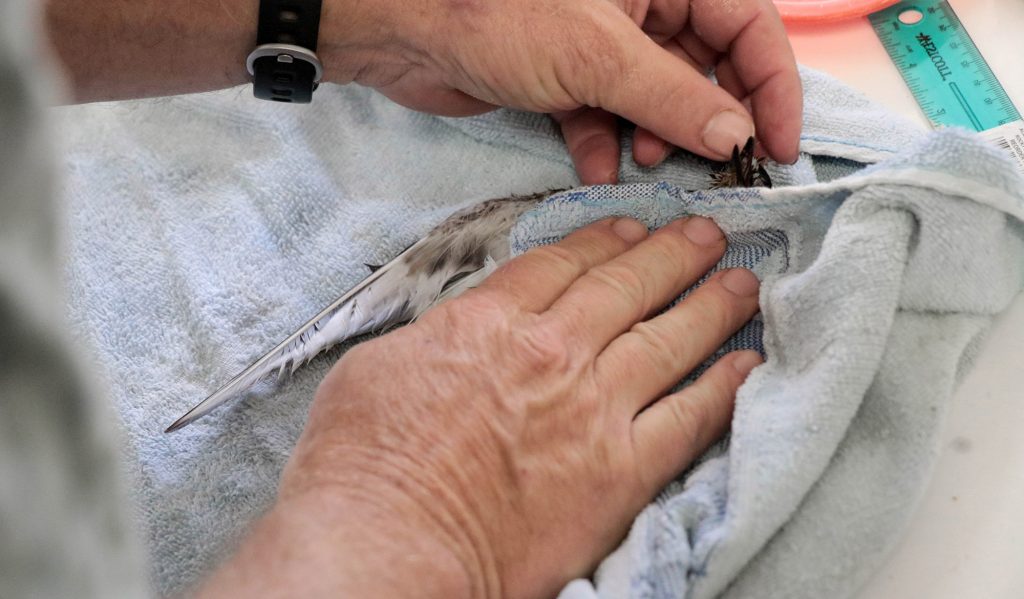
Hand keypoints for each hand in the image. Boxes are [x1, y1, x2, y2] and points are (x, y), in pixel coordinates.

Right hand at [201, 217, 761, 598]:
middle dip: (671, 254)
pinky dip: (723, 388)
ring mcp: (595, 410)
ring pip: (669, 339)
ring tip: (740, 282)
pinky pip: (690, 419)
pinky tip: (746, 365)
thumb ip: (435, 339)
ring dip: (711, 305)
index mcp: (489, 324)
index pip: (561, 265)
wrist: (390, 549)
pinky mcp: (622, 473)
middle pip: (626, 287)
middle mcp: (553, 353)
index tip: (629, 227)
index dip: (602, 240)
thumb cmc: (361, 469)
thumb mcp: (375, 370)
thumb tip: (459, 331)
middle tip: (706, 233)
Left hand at [321, 0, 801, 183]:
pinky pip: (609, 113)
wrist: (405, 31)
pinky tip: (600, 167)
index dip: (771, 86)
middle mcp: (643, 3)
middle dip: (706, 119)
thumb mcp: (598, 55)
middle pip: (705, 66)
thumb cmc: (498, 14)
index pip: (749, 25)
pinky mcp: (568, 75)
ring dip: (656, 136)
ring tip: (644, 162)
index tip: (777, 146)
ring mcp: (604, 40)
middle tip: (713, 169)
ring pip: (656, 97)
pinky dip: (608, 142)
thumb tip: (737, 135)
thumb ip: (674, 97)